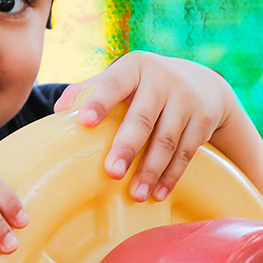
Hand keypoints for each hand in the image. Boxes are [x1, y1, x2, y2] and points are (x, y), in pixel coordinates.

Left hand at [54, 52, 234, 201]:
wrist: (204, 83)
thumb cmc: (145, 85)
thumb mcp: (121, 78)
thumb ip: (88, 90)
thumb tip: (58, 112)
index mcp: (134, 67)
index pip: (113, 83)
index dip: (99, 102)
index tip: (84, 122)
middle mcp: (162, 80)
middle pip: (143, 117)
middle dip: (128, 146)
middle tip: (113, 172)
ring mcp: (186, 100)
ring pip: (167, 139)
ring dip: (151, 170)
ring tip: (136, 194)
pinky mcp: (203, 120)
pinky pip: (186, 152)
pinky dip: (172, 175)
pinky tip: (158, 193)